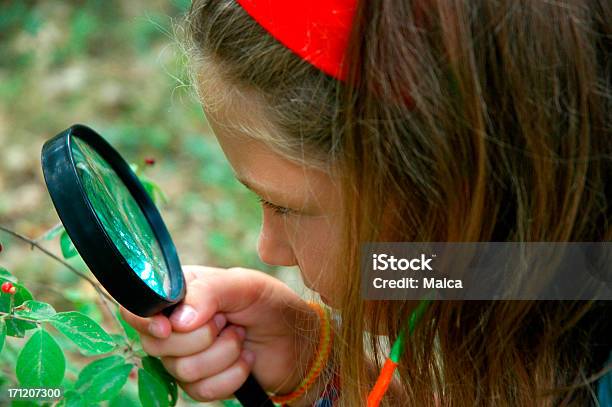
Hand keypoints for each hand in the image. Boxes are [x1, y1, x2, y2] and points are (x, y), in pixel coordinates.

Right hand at [120, 265, 318, 401]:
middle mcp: (175, 325)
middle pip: (157, 344)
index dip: (146, 320)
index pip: (138, 307)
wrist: (296, 340)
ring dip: (223, 354)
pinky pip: (201, 391)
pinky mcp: (200, 383)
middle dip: (202, 337)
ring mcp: (184, 357)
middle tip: (227, 322)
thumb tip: (179, 320)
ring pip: (182, 370)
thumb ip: (210, 292)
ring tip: (240, 337)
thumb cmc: (269, 304)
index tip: (169, 327)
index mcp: (179, 293)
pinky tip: (244, 359)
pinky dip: (231, 376)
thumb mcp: (245, 285)